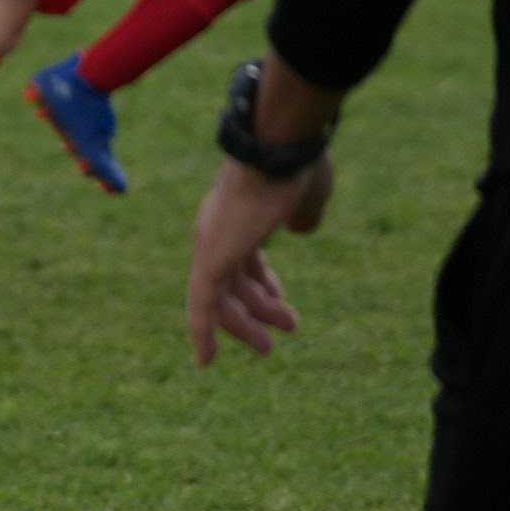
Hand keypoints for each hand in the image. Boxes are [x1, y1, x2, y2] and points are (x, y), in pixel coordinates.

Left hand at [186, 153, 328, 366]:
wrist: (278, 149)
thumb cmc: (297, 166)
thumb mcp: (308, 196)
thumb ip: (304, 214)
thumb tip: (302, 230)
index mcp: (238, 217)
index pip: (246, 259)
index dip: (264, 283)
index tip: (280, 302)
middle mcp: (217, 232)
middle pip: (233, 281)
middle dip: (257, 310)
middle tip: (283, 333)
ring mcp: (211, 246)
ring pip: (222, 300)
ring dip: (245, 327)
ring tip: (269, 349)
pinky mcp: (209, 261)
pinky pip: (201, 306)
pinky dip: (202, 334)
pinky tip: (205, 361)